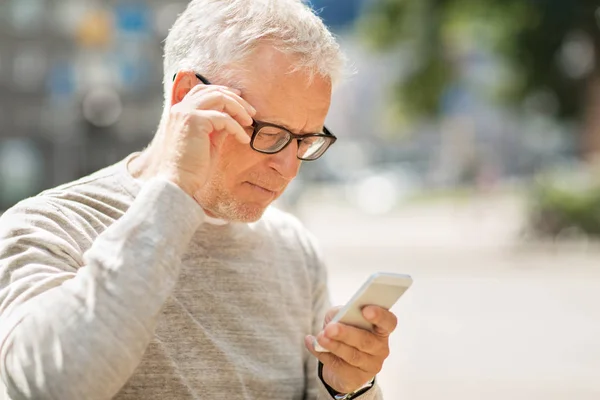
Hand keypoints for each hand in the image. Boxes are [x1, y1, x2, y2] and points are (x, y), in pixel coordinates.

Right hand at [147, 71, 255, 199]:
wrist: (178, 182)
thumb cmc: (193, 168)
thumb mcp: (209, 143)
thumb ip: (218, 128)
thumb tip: (233, 119)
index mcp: (181, 112)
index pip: (203, 91)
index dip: (224, 92)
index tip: (241, 100)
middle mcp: (181, 108)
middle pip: (213, 90)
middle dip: (235, 98)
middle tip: (252, 111)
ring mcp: (186, 112)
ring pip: (219, 98)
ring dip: (238, 108)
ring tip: (250, 121)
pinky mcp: (194, 121)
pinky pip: (223, 118)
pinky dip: (237, 127)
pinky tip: (243, 139)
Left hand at [304, 306, 397, 393]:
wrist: (342, 364)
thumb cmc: (346, 334)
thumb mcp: (343, 319)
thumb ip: (340, 313)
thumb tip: (334, 317)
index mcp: (381, 330)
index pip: (389, 322)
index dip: (380, 316)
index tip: (366, 310)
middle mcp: (380, 348)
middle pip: (366, 341)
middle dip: (347, 333)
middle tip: (330, 328)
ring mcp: (370, 366)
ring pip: (352, 356)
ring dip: (334, 345)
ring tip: (320, 337)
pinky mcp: (356, 378)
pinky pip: (338, 367)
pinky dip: (322, 354)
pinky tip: (312, 344)